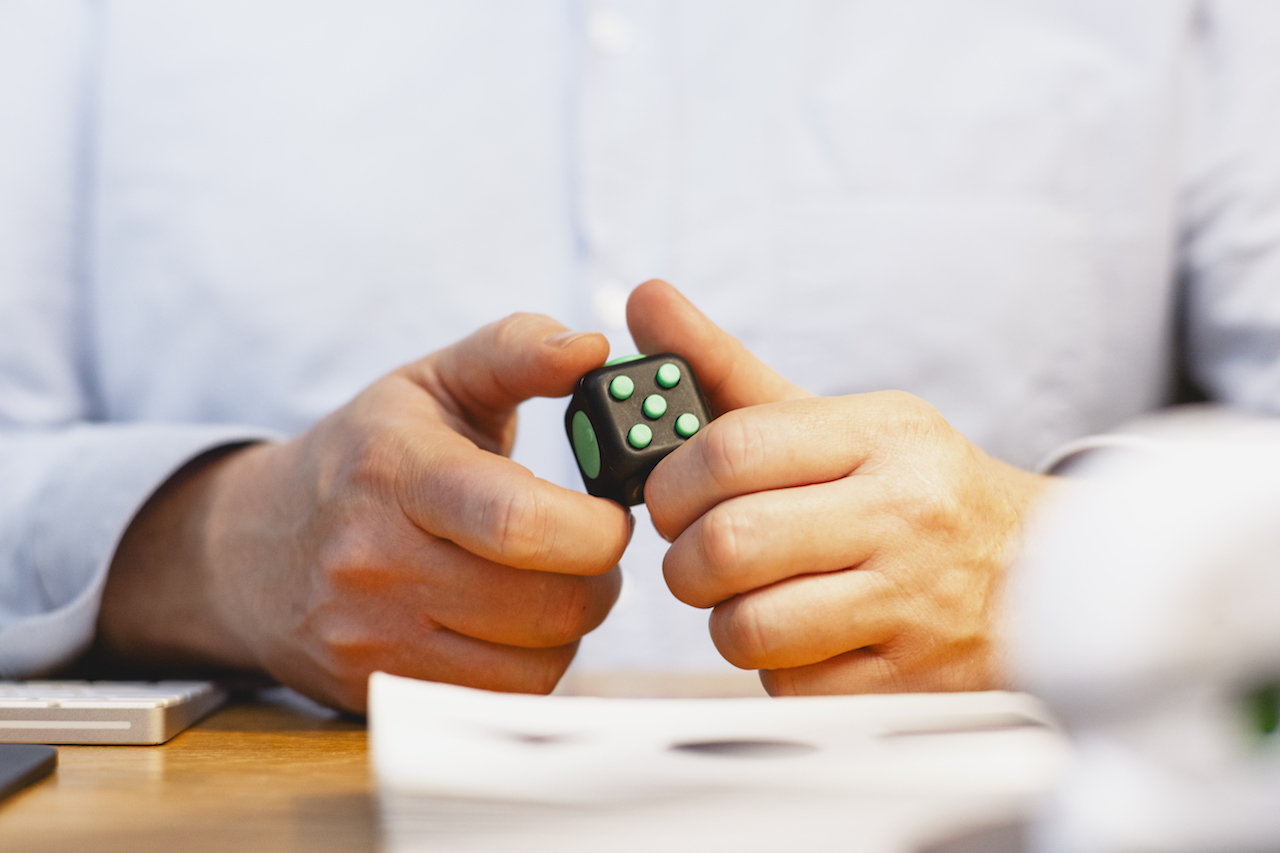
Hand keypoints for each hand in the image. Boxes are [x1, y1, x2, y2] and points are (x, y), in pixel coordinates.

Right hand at [97, 315, 630, 710]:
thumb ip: (517, 350)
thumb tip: (592, 347)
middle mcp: (375, 561)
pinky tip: (516, 623)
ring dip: (571, 626)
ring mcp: (372, 637)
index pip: (516, 523)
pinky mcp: (379, 690)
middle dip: (599, 578)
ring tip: (553, 581)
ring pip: (533, 664)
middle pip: (542, 604)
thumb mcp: (434, 381)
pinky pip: (500, 698)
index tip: (611, 514)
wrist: (256, 545)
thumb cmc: (368, 452)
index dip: (593, 529)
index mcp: (397, 472)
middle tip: (593, 548)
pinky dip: (533, 666)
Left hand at [628, 280, 1050, 694]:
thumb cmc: (908, 489)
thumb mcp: (834, 421)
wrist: (1035, 571)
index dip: (670, 482)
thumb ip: (727, 368)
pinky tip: (808, 639)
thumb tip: (642, 300)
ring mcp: (913, 600)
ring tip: (756, 598)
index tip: (667, 498)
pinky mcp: (911, 680)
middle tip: (697, 555)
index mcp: (881, 432)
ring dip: (728, 620)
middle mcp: (905, 510)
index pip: (733, 448)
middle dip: (685, 560)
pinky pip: (791, 687)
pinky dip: (779, 671)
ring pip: (749, 627)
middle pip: (728, 544)